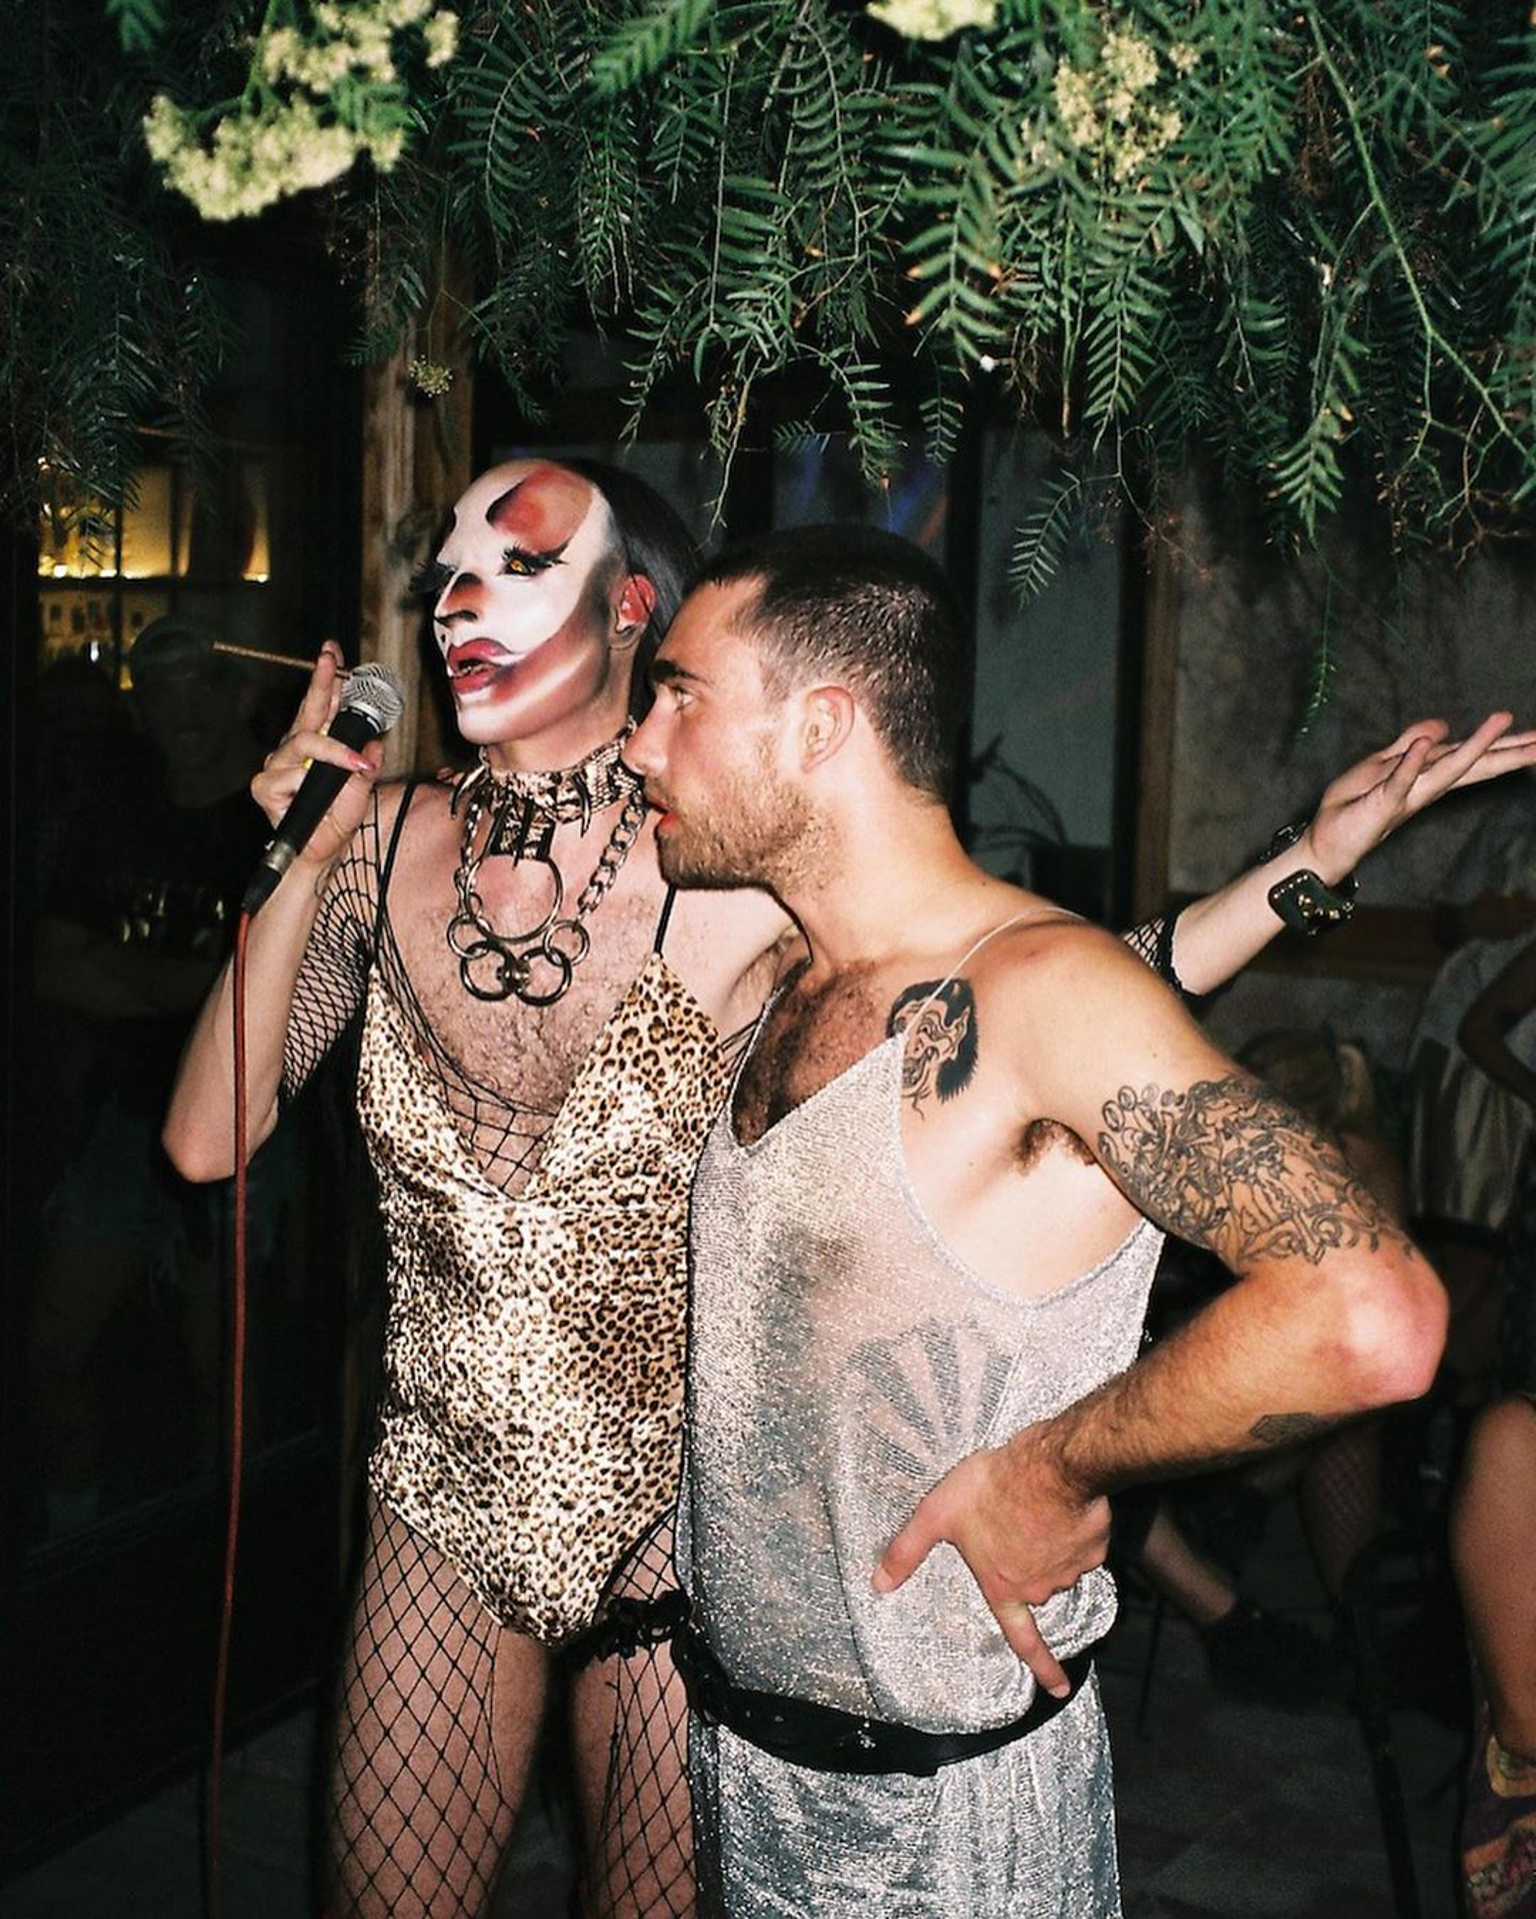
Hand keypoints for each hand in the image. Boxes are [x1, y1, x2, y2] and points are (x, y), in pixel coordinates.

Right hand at [252, 642, 380, 868]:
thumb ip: (366, 764)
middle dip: (319, 682)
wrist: (318, 855)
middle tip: (329, 659)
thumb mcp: (360, 791)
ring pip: (304, 743)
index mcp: (316, 747)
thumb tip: (373, 740)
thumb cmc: (334, 821)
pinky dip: (307, 781)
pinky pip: (289, 774)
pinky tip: (312, 792)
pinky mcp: (264, 786)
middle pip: (307, 711)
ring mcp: (277, 766)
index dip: (327, 680)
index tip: (332, 652)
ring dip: (333, 753)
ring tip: (357, 767)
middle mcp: (293, 751)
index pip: (322, 707)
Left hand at [872, 1432, 1110, 1698]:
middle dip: (1027, 1565)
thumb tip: (879, 1584)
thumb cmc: (991, 1489)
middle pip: (1034, 1586)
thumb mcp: (936, 1515)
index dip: (1043, 1668)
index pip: (1025, 1640)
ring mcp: (1070, 1568)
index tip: (1058, 1689)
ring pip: (1057, 1562)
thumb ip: (907, 1551)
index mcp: (1004, 1587)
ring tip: (1029, 1507)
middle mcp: (1039, 1587)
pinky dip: (1069, 1528)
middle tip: (1012, 1526)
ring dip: (1046, 1543)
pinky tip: (1056, 1504)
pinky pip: (1081, 1543)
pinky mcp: (1094, 1545)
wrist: (1050, 1466)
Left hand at [1303, 713, 1535, 884]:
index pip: (1470, 758)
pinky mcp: (1381, 803)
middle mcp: (1424, 786)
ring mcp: (1406, 795)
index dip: (1502, 745)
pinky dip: (1413, 763)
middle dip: (1508, 752)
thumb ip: (1409, 743)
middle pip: (1473, 766)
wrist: (1324, 841)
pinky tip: (1431, 742)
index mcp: (1427, 775)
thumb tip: (1442, 724)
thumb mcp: (1382, 764)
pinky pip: (1400, 781)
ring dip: (1473, 746)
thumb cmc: (1352, 805)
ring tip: (1502, 721)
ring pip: (1446, 770)